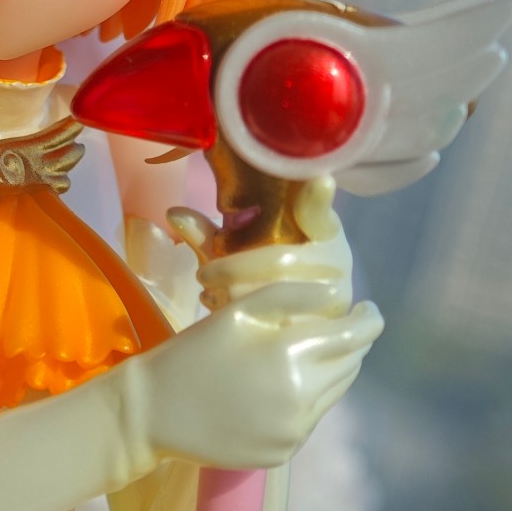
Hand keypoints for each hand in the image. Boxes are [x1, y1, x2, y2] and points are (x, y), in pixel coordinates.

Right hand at [140, 280, 381, 468]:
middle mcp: (301, 398)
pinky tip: (281, 386)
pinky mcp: (284, 451)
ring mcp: (294, 430)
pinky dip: (308, 399)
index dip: (368, 319)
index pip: (355, 336)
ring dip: (331, 371)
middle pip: (350, 365)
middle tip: (340, 328)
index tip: (369, 308)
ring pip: (335, 393)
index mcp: (291, 355)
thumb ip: (289, 296)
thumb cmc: (193, 351)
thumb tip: (337, 295)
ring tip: (311, 354)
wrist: (154, 412)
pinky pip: (311, 419)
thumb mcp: (237, 312)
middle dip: (352, 343)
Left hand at [185, 177, 354, 315]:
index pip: (319, 211)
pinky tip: (226, 313)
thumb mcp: (240, 250)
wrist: (291, 317)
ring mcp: (336, 297)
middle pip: (280, 261)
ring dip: (235, 296)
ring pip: (277, 295)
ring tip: (212, 293)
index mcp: (324, 230)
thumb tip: (173, 212)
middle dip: (232, 269)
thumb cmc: (264, 273)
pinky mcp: (325, 330)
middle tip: (204, 275)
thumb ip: (209, 233)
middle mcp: (338, 260)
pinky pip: (278, 323)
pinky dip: (244, 320)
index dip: (318, 199)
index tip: (318, 181)